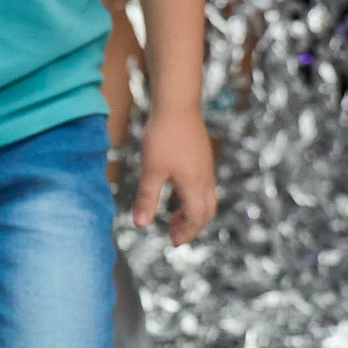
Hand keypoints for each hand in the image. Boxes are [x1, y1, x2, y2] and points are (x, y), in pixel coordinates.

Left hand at [134, 104, 216, 244]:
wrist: (177, 105)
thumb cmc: (163, 137)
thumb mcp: (151, 170)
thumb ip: (146, 198)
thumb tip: (140, 224)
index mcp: (194, 185)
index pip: (197, 218)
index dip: (186, 233)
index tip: (173, 242)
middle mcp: (205, 178)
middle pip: (207, 211)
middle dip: (193, 227)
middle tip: (176, 236)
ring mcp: (205, 167)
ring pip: (207, 199)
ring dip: (193, 213)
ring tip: (175, 218)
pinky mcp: (202, 158)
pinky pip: (203, 186)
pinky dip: (193, 198)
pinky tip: (177, 194)